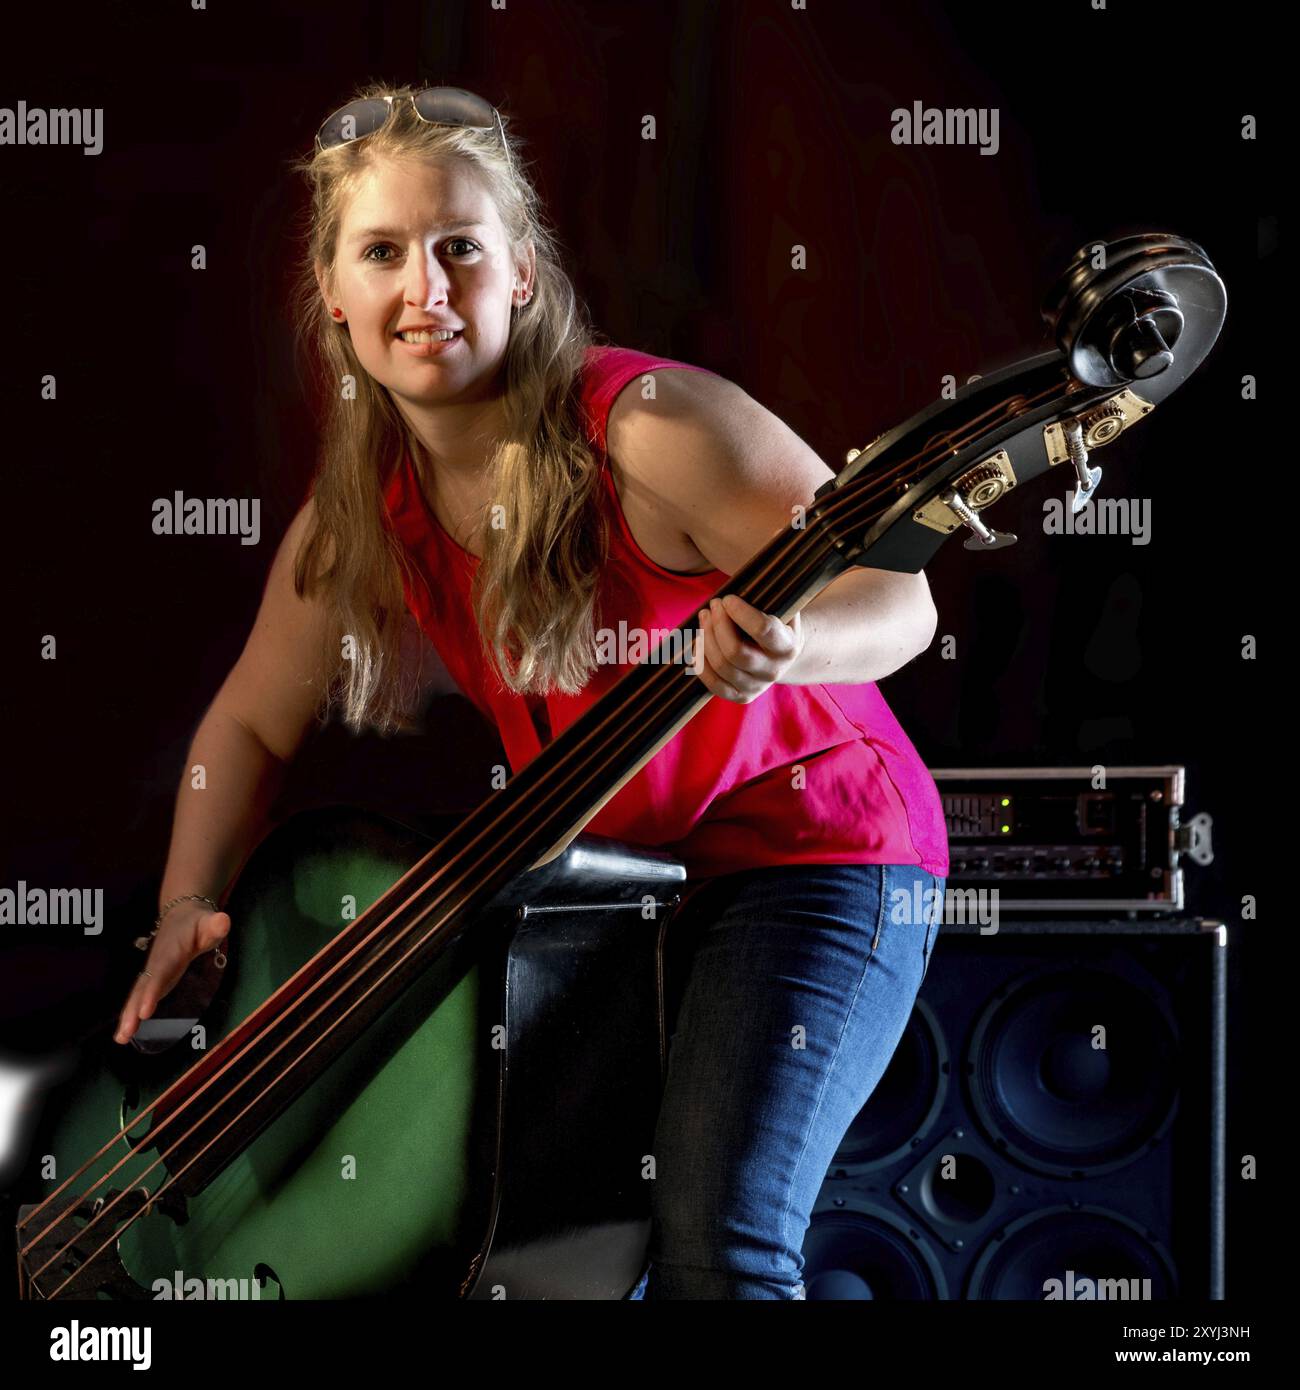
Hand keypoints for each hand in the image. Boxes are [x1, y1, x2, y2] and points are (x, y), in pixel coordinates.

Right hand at [114, 902, 230, 1045]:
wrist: (181, 915)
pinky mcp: (153, 980)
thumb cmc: (198, 922)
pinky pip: (139, 997)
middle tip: (126, 1032)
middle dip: (133, 1009)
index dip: (153, 992)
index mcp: (170, 953)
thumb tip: (224, 921)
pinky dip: (130, 1014)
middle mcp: (156, 965)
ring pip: (137, 995)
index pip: (160, 974)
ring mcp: (152, 973)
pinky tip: (123, 1035)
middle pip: (143, 988)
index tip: (145, 1011)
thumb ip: (216, 924)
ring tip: (121, 1038)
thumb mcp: (209, 922)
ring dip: (128, 1016)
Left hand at [693, 594, 804, 702]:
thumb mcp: (780, 606)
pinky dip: (701, 663)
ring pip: (722, 666)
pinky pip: (714, 684)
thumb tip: (749, 575)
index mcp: (788, 645)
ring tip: (704, 616)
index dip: (741, 613)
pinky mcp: (740, 696)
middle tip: (713, 605)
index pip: (763, 630)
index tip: (727, 599)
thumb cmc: (776, 620)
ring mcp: (756, 686)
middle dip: (718, 625)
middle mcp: (774, 670)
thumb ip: (768, 594)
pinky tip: (698, 642)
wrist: (783, 652)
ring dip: (706, 638)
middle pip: (736, 652)